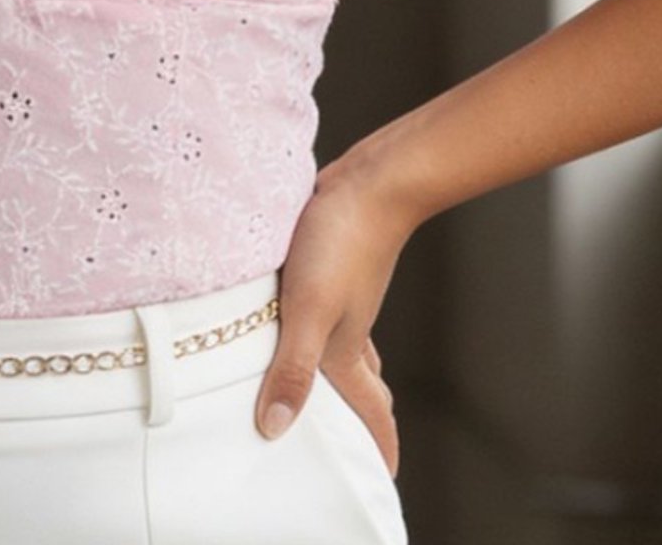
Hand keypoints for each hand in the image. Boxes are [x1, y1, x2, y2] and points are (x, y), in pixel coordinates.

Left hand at [253, 162, 413, 477]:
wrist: (370, 183)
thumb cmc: (341, 244)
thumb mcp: (308, 311)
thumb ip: (292, 368)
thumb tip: (277, 429)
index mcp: (347, 349)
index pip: (370, 410)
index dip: (380, 446)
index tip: (384, 478)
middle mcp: (350, 328)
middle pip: (363, 384)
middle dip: (363, 416)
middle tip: (356, 443)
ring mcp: (344, 295)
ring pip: (346, 346)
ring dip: (339, 372)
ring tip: (320, 387)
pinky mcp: (330, 265)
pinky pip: (325, 311)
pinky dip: (315, 328)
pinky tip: (293, 313)